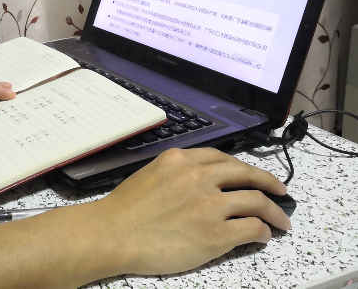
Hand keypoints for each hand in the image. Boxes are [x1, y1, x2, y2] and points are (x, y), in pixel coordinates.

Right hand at [95, 147, 290, 275]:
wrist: (114, 233)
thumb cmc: (125, 209)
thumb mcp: (151, 174)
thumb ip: (178, 173)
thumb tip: (201, 184)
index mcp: (181, 160)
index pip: (223, 158)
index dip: (244, 167)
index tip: (253, 174)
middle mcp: (199, 177)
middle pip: (247, 174)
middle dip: (269, 182)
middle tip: (280, 191)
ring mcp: (210, 205)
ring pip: (256, 201)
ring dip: (274, 211)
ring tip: (281, 221)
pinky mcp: (216, 233)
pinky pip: (252, 228)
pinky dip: (263, 231)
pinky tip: (263, 236)